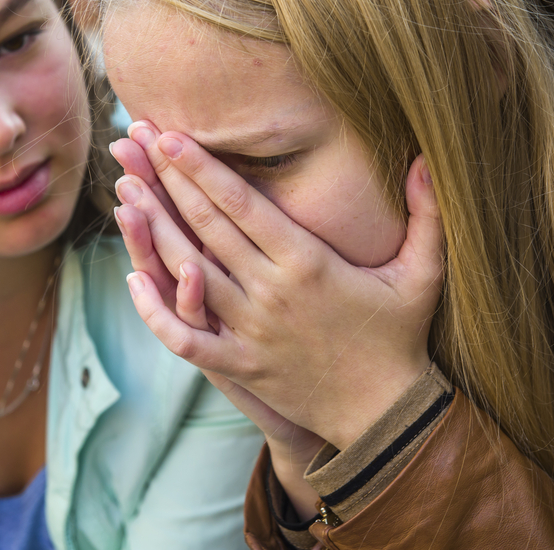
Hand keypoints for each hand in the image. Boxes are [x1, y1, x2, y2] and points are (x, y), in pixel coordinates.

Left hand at [115, 122, 444, 450]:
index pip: (242, 204)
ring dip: (152, 230)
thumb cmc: (401, 338)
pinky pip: (185, 338)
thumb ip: (428, 215)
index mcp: (308, 262)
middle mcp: (271, 291)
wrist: (385, 415)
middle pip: (205, 227)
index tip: (170, 137)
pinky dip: (155, 311)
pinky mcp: (239, 366)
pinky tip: (132, 279)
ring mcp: (250, 331)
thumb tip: (429, 158)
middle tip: (134, 142)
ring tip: (125, 191)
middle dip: (165, 180)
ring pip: (188, 272)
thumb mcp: (422, 273)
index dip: (202, 168)